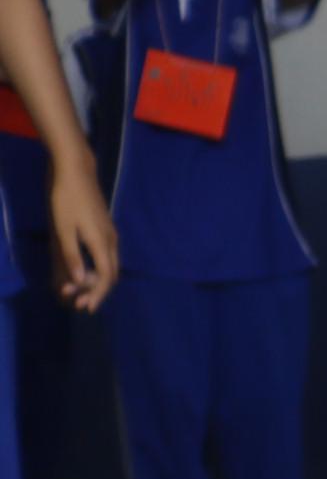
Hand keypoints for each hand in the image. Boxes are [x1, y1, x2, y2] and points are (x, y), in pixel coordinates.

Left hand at [47, 173, 113, 309]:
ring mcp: (110, 233)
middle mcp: (110, 240)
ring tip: (81, 290)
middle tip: (81, 303)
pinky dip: (98, 268)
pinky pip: (107, 255)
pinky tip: (86, 269)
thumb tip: (79, 280)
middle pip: (111, 273)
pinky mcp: (105, 228)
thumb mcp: (63, 229)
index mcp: (101, 242)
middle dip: (98, 291)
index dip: (97, 294)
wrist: (76, 171)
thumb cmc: (66, 199)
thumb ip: (71, 255)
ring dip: (98, 280)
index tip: (85, 306)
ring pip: (110, 264)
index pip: (106, 276)